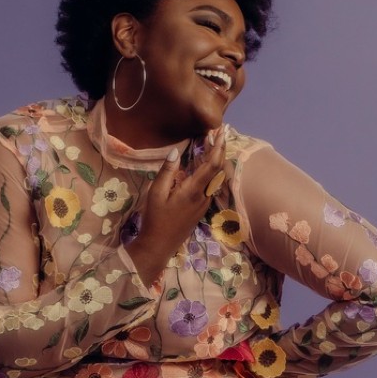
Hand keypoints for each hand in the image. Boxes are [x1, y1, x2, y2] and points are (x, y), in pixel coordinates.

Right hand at [126, 127, 226, 282]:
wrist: (159, 245)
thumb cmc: (155, 218)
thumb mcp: (156, 193)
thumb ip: (167, 172)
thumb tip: (176, 152)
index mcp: (193, 190)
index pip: (212, 165)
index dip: (218, 147)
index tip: (220, 132)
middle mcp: (204, 196)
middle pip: (219, 169)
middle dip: (221, 150)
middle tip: (220, 134)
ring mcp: (204, 204)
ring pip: (217, 178)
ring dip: (218, 160)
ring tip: (214, 145)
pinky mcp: (201, 208)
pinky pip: (212, 186)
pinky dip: (213, 171)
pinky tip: (206, 166)